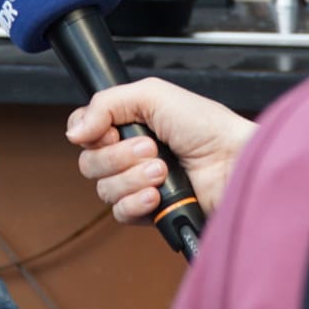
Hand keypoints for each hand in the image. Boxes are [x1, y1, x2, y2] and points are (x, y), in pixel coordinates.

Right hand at [67, 78, 254, 221]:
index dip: (90, 133)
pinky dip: (136, 203)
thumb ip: (106, 103)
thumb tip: (74, 131)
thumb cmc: (207, 128)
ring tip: (163, 170)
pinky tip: (157, 196)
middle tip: (151, 149)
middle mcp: (131, 154)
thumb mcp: (153, 95)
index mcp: (130, 124)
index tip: (111, 130)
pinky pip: (120, 213)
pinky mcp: (150, 212)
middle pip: (90, 163)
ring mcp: (140, 184)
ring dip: (133, 178)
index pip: (84, 131)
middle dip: (119, 156)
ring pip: (104, 189)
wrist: (235, 163)